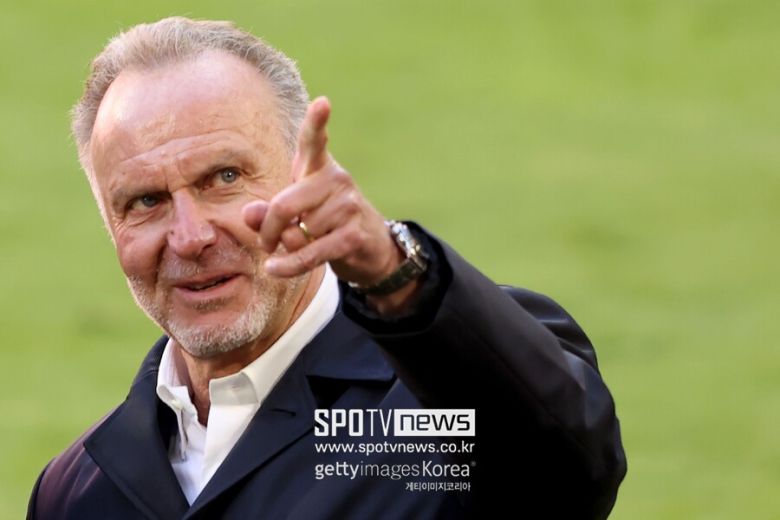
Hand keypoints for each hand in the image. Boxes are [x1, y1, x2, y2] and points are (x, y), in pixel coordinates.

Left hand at [242, 97, 402, 287]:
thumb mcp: (293, 214)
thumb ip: (266, 213)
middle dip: (267, 228)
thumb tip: (249, 214)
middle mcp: (337, 180)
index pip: (314, 141)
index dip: (317, 123)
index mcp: (319, 167)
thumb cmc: (323, 223)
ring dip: (288, 247)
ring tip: (300, 246)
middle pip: (285, 204)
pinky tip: (275, 269)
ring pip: (298, 232)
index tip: (323, 103)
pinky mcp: (353, 235)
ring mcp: (348, 206)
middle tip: (264, 242)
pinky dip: (290, 265)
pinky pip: (311, 252)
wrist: (370, 247)